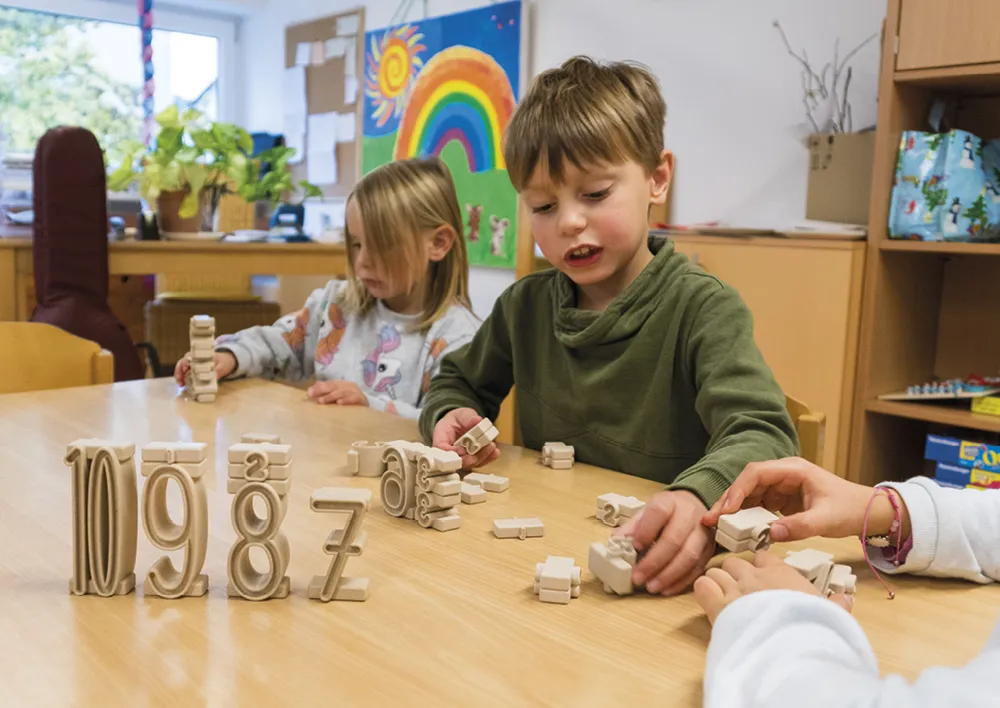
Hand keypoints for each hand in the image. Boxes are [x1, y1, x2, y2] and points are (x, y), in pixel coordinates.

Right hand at [174, 351, 235, 384]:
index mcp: (201, 354)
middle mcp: (194, 358)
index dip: (186, 362)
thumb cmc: (224, 361)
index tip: (185, 368)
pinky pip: (184, 373)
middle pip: (182, 362)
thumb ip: (218, 371)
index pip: (190, 356)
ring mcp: (192, 364)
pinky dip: (182, 378)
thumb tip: (213, 377)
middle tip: (180, 379)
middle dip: (179, 370)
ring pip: (181, 368)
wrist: (226, 361)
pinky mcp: (192, 370)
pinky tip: (182, 385)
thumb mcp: (223, 366)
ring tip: (180, 384)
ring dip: (179, 376)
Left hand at [307, 380, 368, 405]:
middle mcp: (349, 386)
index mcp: (343, 384)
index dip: (319, 387)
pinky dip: (347, 400)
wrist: (368, 411)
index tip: (308, 393)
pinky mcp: (362, 400)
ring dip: (331, 396)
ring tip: (321, 401)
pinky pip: (354, 399)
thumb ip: (326, 392)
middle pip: (334, 386)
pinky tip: (339, 403)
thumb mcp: (337, 397)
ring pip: (342, 392)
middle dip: (322, 390)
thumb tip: (311, 389)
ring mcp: (356, 392)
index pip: (329, 384)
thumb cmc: (350, 404)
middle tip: (311, 394)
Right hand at [431, 407, 499, 468]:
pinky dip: (487, 459)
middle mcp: (449, 451)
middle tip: (483, 448)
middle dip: (470, 458)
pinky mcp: (471, 460)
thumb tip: (476, 420)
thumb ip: (468, 417)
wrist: (463, 423)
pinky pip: (478, 463)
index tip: (463, 450)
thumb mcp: (462, 413)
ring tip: (491, 447)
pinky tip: (495, 452)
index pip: (441, 449)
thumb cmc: (459, 419)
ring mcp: (460, 458)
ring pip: (468, 464)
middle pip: (456, 461)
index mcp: (441, 437)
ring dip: (481, 458)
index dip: (452, 452)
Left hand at [617, 489, 714, 594]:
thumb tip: (616, 543)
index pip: (658, 512)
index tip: (635, 546)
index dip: (646, 530)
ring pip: (689, 556)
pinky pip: (698, 568)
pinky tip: (666, 588)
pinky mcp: (710, 549)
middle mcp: (689, 515)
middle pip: (674, 539)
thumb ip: (631, 528)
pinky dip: (681, 581)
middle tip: (638, 577)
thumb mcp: (646, 513)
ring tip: (651, 586)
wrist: (692, 507)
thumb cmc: (665, 514)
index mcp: (669, 502)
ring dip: (668, 575)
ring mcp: (703, 533)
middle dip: (654, 562)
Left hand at [693, 551, 835, 624]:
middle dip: (736, 573)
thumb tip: (846, 600)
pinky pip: (703, 585)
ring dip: (718, 582)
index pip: (764, 556)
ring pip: (717, 571)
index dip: (761, 566)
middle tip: (741, 591)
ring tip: (724, 597)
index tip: (763, 578)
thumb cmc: (813, 630)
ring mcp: (735, 589)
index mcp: (782, 573)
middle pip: (736, 561)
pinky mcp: (718, 606)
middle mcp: (755, 576)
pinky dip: (704, 590)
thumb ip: (836, 605)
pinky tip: (710, 600)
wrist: (792, 648)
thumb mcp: (830, 615)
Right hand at [701, 457, 905, 541]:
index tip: (726, 509)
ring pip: (749, 494)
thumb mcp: (825, 520)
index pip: (756, 473)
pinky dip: (745, 516)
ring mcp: (781, 487)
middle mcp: (783, 474)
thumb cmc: (850, 509)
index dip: (738, 489)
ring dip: (733, 509)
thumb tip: (769, 534)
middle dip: (728, 500)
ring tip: (716, 525)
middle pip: (747, 483)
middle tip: (710, 519)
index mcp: (793, 470)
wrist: (867, 512)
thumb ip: (798, 526)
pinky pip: (758, 505)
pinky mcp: (781, 500)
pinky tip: (735, 528)